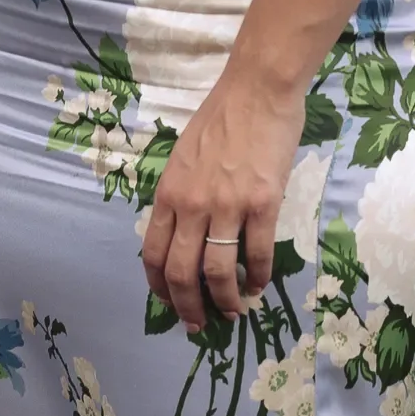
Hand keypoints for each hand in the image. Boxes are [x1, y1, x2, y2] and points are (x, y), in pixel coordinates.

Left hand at [141, 68, 303, 331]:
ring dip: (225, 300)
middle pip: (180, 272)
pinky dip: (257, 276)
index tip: (169, 304)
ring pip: (218, 271)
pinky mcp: (263, 204)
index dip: (159, 287)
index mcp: (168, 193)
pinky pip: (257, 253)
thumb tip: (183, 235)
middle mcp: (191, 204)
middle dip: (188, 307)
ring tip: (233, 311)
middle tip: (199, 324)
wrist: (256, 91)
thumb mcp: (182, 159)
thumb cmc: (219, 120)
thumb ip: (180, 196)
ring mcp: (227, 205)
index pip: (152, 253)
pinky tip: (259, 284)